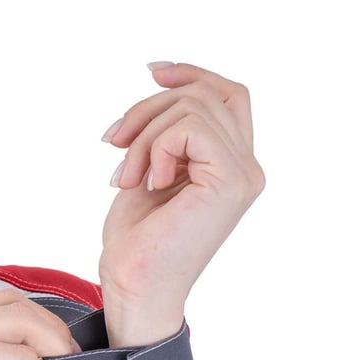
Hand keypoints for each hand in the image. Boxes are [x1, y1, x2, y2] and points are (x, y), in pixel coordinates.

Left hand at [98, 61, 265, 346]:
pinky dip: (156, 146)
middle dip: (149, 109)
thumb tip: (164, 78)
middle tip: (113, 144)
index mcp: (231, 166)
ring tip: (125, 175)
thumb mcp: (150, 169)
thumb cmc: (137, 243)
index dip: (191, 74)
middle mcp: (247, 168)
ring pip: (195, 105)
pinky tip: (147, 182)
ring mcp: (244, 175)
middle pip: (207, 94)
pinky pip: (190, 127)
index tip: (152, 71)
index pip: (227, 95)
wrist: (134, 288)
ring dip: (144, 133)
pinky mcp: (231, 182)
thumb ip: (169, 131)